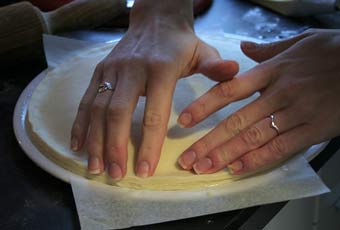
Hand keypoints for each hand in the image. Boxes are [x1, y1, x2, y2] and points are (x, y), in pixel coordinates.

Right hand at [70, 0, 238, 178]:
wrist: (154, 20)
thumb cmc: (180, 43)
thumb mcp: (203, 52)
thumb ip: (214, 67)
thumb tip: (233, 72)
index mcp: (161, 68)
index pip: (153, 113)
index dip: (149, 144)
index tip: (145, 170)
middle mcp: (131, 69)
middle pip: (118, 113)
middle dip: (115, 146)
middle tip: (116, 174)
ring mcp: (112, 70)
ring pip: (98, 108)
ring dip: (95, 140)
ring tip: (96, 167)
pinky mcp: (100, 70)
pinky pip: (86, 99)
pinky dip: (80, 123)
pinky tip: (78, 144)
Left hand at [177, 29, 339, 174]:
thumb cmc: (335, 51)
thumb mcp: (299, 42)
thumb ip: (267, 50)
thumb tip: (243, 49)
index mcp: (272, 71)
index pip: (229, 90)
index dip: (204, 106)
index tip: (185, 120)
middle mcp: (279, 94)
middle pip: (236, 121)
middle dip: (208, 141)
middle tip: (188, 157)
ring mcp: (296, 113)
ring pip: (254, 138)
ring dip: (226, 155)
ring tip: (205, 167)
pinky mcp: (313, 130)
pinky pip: (281, 148)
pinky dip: (258, 160)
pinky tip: (238, 169)